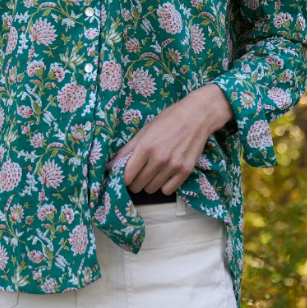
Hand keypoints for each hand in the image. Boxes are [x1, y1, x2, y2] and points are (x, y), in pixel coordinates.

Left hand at [109, 85, 232, 195]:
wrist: (196, 116)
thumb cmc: (168, 120)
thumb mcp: (144, 130)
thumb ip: (127, 149)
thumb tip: (109, 165)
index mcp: (145, 147)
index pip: (127, 176)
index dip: (123, 178)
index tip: (125, 175)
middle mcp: (158, 159)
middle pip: (138, 185)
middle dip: (134, 182)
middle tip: (138, 173)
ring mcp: (173, 166)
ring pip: (152, 189)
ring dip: (148, 184)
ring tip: (152, 172)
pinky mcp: (185, 171)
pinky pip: (168, 191)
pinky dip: (163, 186)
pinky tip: (164, 175)